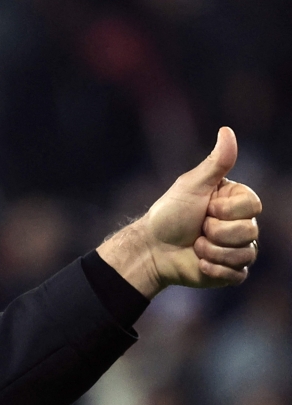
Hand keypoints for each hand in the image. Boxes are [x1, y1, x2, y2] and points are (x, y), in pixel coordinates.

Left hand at [97, 127, 261, 297]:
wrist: (152, 248)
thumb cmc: (170, 214)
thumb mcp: (192, 185)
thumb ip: (215, 162)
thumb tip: (227, 130)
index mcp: (236, 202)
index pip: (253, 206)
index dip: (225, 211)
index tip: (205, 208)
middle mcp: (241, 225)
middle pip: (250, 231)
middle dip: (215, 232)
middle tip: (197, 229)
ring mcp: (237, 249)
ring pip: (245, 254)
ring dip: (212, 251)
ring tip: (195, 246)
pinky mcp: (231, 272)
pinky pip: (238, 274)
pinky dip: (214, 269)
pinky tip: (198, 263)